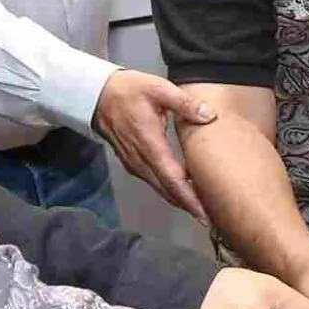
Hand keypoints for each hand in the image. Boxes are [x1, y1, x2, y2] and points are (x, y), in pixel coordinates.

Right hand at [92, 69, 214, 217]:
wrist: (96, 96)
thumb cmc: (128, 90)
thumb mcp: (158, 88)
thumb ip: (184, 103)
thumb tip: (209, 116)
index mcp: (150, 145)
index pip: (173, 180)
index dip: (189, 199)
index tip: (205, 215)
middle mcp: (141, 161)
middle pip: (168, 191)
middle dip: (189, 206)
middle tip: (212, 219)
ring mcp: (135, 164)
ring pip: (160, 188)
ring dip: (180, 200)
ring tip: (203, 209)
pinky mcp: (132, 163)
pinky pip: (154, 182)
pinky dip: (170, 190)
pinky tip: (184, 191)